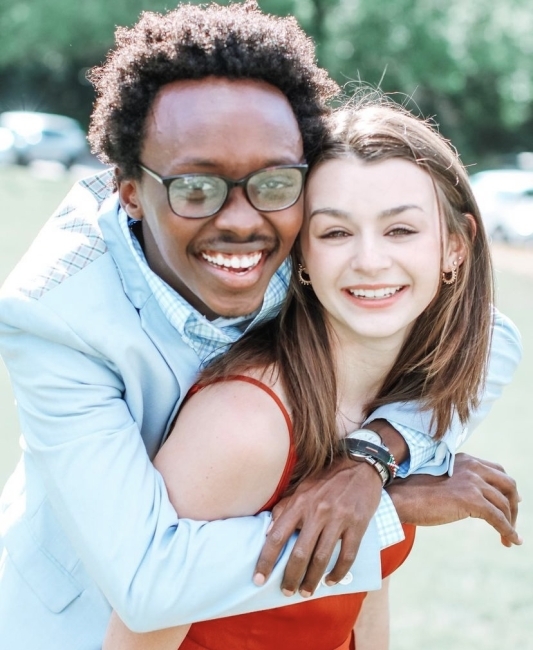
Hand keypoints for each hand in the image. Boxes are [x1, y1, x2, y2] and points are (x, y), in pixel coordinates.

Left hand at [253, 457, 381, 596]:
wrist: (360, 465)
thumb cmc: (327, 479)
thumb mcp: (302, 488)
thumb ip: (284, 508)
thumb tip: (268, 532)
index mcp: (300, 503)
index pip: (277, 536)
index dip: (266, 560)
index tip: (258, 579)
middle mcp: (317, 511)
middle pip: (300, 553)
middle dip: (290, 577)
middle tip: (286, 592)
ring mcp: (338, 519)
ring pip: (322, 558)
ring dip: (312, 580)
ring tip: (306, 592)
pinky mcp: (358, 525)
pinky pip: (347, 555)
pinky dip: (338, 572)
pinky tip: (331, 580)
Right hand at [387, 452, 521, 546]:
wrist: (401, 498)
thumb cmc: (414, 491)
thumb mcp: (441, 480)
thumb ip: (458, 481)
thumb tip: (476, 499)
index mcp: (464, 460)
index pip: (497, 470)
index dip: (506, 488)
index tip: (512, 502)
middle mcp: (472, 467)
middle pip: (508, 484)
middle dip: (514, 504)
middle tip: (512, 521)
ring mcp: (472, 482)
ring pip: (505, 504)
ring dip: (510, 522)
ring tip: (508, 538)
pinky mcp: (472, 500)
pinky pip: (498, 518)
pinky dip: (508, 531)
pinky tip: (510, 541)